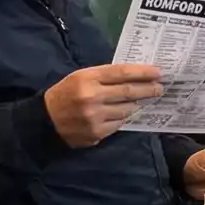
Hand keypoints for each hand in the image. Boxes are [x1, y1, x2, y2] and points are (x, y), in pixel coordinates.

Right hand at [43, 63, 162, 146]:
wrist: (44, 121)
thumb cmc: (65, 94)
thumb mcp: (80, 77)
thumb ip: (105, 76)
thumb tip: (135, 75)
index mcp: (87, 78)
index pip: (122, 73)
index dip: (143, 72)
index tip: (158, 72)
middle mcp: (92, 97)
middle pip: (129, 92)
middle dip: (148, 89)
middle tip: (160, 88)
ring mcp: (95, 117)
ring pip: (127, 109)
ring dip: (136, 105)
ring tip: (142, 101)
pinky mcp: (96, 133)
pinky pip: (119, 124)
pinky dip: (123, 118)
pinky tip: (123, 113)